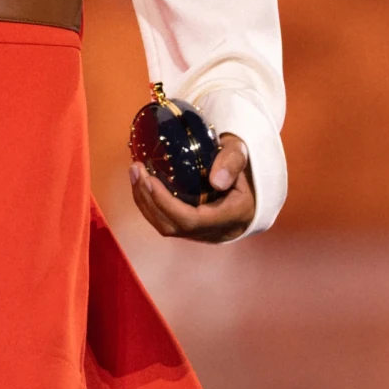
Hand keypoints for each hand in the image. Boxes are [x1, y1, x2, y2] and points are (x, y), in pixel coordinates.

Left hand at [129, 132, 254, 243]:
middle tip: (136, 169)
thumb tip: (215, 180)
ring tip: (135, 172)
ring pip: (165, 227)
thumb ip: (232, 162)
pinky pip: (166, 222)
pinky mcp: (192, 229)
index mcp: (231, 216)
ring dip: (144, 201)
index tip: (149, 179)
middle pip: (172, 226)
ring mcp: (203, 233)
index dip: (165, 203)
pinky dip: (150, 203)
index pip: (190, 220)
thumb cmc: (244, 164)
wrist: (252, 182)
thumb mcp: (241, 155)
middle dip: (148, 199)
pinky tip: (142, 182)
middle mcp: (216, 231)